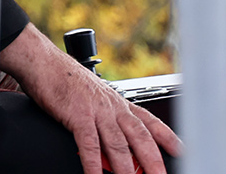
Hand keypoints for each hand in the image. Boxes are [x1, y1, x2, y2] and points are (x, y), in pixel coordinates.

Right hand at [0, 24, 179, 173]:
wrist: (43, 62)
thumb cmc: (64, 79)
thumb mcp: (93, 97)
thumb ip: (105, 118)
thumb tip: (111, 143)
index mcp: (118, 103)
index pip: (150, 122)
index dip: (168, 138)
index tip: (182, 152)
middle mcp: (112, 107)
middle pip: (140, 137)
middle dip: (154, 161)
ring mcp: (97, 111)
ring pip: (118, 144)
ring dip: (127, 169)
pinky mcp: (78, 116)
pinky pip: (90, 145)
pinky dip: (94, 164)